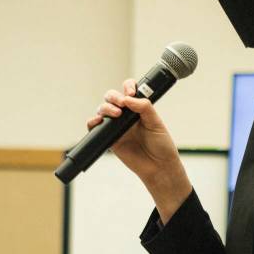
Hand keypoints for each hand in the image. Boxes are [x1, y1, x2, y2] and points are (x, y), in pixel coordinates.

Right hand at [88, 79, 191, 221]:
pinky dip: (93, 122)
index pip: (128, 90)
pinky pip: (95, 128)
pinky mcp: (109, 139)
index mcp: (138, 108)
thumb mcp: (156, 122)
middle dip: (114, 96)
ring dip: (106, 108)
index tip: (131, 93)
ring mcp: (116, 127)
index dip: (128, 87)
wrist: (158, 166)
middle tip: (122, 103)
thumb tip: (127, 98)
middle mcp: (126, 115)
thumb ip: (144, 107)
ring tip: (116, 114)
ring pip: (103, 109)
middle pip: (112, 97)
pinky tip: (98, 121)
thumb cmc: (161, 145)